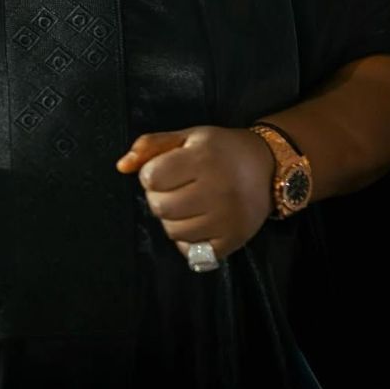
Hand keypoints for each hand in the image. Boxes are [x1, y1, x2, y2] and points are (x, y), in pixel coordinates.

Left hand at [117, 126, 274, 261]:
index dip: (151, 174)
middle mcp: (217, 189)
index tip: (165, 169)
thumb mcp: (187, 137)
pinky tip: (198, 221)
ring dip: (172, 219)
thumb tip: (121, 166)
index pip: (152, 177)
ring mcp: (227, 218)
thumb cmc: (221, 149)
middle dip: (159, 197)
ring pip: (173, 231)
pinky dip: (188, 240)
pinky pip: (192, 251)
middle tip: (175, 187)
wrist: (267, 167)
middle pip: (160, 207)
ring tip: (187, 203)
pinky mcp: (234, 240)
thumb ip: (151, 146)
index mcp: (203, 158)